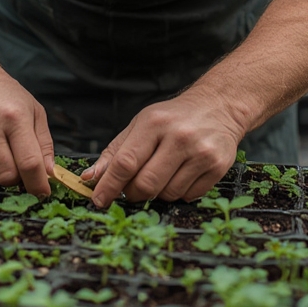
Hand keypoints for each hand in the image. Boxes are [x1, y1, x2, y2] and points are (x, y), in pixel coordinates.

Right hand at [0, 64, 53, 196]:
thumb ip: (44, 143)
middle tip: (17, 167)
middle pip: (6, 176)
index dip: (38, 184)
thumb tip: (49, 174)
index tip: (42, 192)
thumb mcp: (33, 109)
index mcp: (14, 116)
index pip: (29, 163)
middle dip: (16, 178)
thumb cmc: (4, 94)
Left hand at [82, 90, 243, 206]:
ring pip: (167, 194)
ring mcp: (201, 153)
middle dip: (133, 193)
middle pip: (146, 184)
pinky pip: (189, 196)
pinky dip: (180, 192)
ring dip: (158, 193)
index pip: (126, 162)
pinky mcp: (218, 166)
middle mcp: (179, 137)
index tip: (98, 200)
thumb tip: (89, 178)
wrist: (218, 106)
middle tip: (133, 189)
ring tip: (163, 173)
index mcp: (154, 123)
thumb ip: (114, 152)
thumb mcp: (141, 124)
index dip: (109, 186)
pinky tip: (182, 173)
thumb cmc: (173, 117)